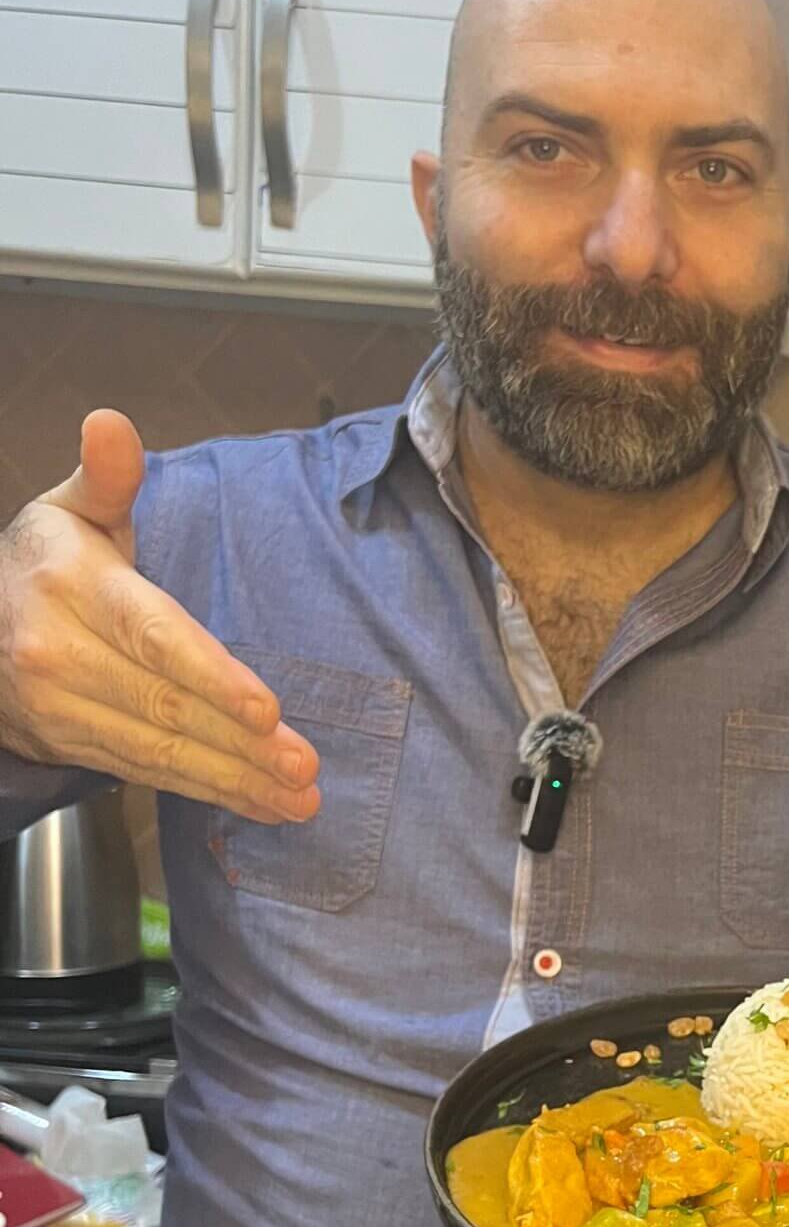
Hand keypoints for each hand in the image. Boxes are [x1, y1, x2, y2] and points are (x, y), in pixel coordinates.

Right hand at [0, 411, 319, 824]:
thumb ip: (107, 478)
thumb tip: (110, 424)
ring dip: (233, 780)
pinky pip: (145, 772)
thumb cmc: (47, 561)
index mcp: (72, 587)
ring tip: (297, 799)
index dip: (210, 676)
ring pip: (158, 750)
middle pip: (163, 705)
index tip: (266, 708)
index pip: (150, 636)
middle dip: (240, 743)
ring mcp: (60, 707)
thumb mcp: (69, 509)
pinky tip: (258, 803)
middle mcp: (58, 653)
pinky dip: (206, 791)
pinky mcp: (69, 744)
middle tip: (303, 767)